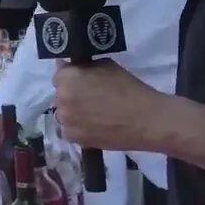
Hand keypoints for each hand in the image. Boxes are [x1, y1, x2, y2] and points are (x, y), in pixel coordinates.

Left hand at [51, 59, 165, 150]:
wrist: (145, 120)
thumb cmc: (128, 88)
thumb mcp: (106, 65)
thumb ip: (84, 66)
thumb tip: (72, 66)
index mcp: (67, 79)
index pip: (59, 74)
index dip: (72, 76)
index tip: (82, 80)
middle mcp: (61, 100)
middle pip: (61, 94)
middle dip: (72, 94)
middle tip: (91, 97)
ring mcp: (66, 121)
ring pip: (64, 113)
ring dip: (73, 111)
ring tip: (94, 113)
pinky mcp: (74, 138)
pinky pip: (70, 130)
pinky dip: (78, 127)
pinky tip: (94, 126)